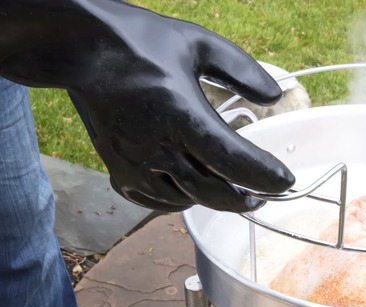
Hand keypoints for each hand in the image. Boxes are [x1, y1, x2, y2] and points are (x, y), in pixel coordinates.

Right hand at [0, 0, 294, 211]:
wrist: (79, 50)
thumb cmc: (139, 43)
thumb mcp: (198, 44)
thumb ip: (241, 69)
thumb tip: (275, 95)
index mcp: (179, 113)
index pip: (232, 160)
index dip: (263, 176)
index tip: (286, 181)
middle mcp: (155, 146)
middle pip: (213, 193)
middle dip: (245, 198)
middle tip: (265, 195)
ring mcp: (134, 164)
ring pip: (187, 202)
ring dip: (215, 201)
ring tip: (235, 190)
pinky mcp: (119, 172)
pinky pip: (158, 203)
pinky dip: (182, 202)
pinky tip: (195, 190)